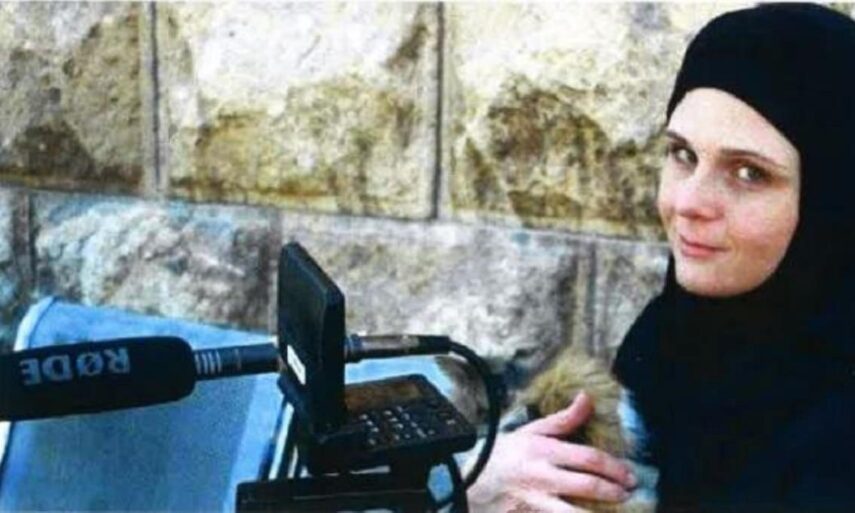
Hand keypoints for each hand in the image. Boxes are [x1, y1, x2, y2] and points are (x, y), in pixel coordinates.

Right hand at [467, 391, 636, 511]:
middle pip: (588, 486)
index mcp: (543, 451)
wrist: (466, 479)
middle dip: (614, 492)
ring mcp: (534, 502)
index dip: (614, 468)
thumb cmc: (503, 455)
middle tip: (627, 494)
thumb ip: (563, 420)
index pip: (588, 458)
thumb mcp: (530, 432)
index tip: (629, 476)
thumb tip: (588, 398)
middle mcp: (541, 477)